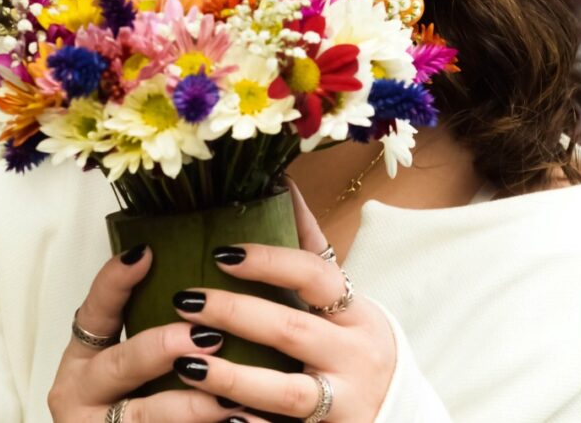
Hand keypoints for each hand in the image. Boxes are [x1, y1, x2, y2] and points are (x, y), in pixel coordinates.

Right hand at [47, 244, 246, 421]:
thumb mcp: (130, 365)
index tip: (145, 253)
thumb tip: (197, 283)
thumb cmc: (134, 401)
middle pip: (121, 364)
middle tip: (205, 336)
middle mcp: (83, 393)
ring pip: (143, 416)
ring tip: (230, 398)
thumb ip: (149, 326)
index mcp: (84, 359)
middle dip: (162, 349)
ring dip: (189, 406)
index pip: (96, 311)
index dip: (116, 281)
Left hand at [167, 178, 396, 421]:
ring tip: (184, 363)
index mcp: (354, 311)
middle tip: (185, 299)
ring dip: (232, 376)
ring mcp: (341, 400)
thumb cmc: (352, 342)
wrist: (395, 411)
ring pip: (284, 391)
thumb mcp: (341, 297)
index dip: (268, 261)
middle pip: (291, 331)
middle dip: (235, 314)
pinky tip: (218, 416)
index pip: (314, 275)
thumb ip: (309, 246)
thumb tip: (281, 182)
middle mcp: (354, 354)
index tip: (221, 252)